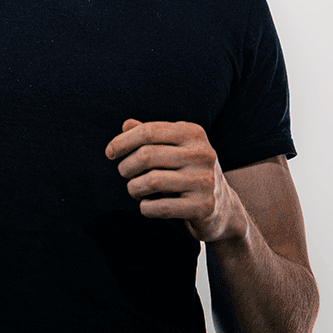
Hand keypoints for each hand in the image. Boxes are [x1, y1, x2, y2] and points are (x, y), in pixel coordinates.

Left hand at [105, 118, 247, 243]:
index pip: (149, 132)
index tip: (110, 153)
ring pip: (151, 181)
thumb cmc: (190, 173)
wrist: (222, 209)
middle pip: (147, 156)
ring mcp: (205, 181)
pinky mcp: (203, 206)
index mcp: (194, 133)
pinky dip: (146, 207)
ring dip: (133, 188)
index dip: (123, 142)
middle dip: (126, 167)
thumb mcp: (175, 149)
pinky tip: (146, 205)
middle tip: (124, 174)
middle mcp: (202, 154)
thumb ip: (152, 136)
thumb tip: (127, 124)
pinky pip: (160, 207)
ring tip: (134, 190)